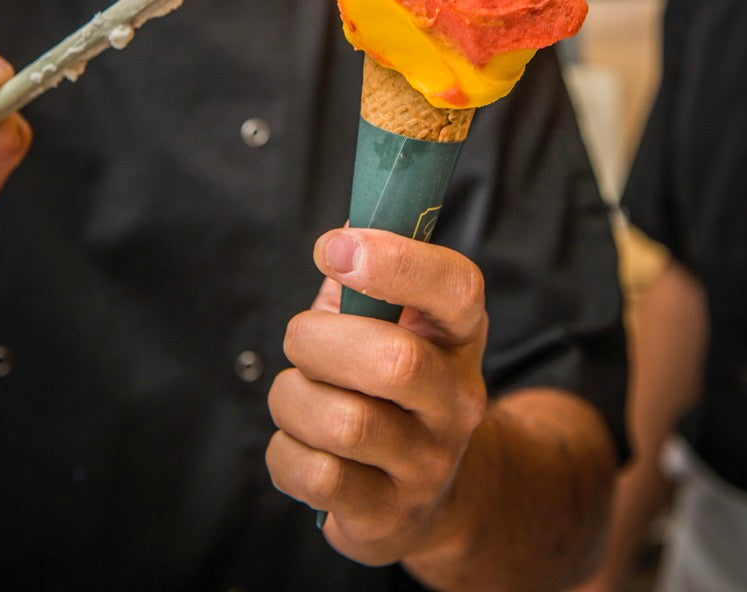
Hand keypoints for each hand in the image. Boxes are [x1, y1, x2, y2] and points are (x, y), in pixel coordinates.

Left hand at [266, 227, 487, 566]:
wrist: (424, 492)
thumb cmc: (389, 383)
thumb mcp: (391, 320)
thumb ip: (365, 270)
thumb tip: (342, 230)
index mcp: (459, 335)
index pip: (457, 288)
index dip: (394, 261)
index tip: (332, 248)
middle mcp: (458, 400)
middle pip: (393, 361)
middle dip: (317, 340)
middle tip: (301, 339)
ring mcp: (428, 463)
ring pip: (345, 422)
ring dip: (293, 397)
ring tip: (297, 394)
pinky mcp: (388, 515)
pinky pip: (317, 477)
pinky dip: (287, 451)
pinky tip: (300, 444)